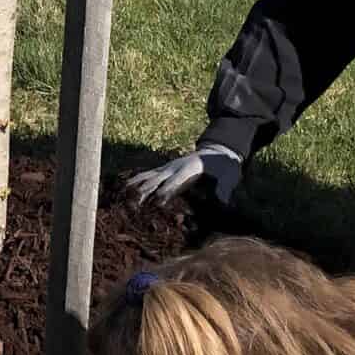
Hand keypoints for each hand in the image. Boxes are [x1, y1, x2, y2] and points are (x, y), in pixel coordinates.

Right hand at [124, 145, 240, 210]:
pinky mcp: (166, 169)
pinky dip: (137, 179)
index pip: (175, 182)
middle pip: (157, 179)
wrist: (217, 150)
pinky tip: (126, 186)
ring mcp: (169, 166)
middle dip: (145, 191)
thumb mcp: (229, 176)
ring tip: (125, 197)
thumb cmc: (224, 166)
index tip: (157, 203)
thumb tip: (224, 202)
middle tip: (134, 204)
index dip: (166, 192)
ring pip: (150, 176)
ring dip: (137, 186)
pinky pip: (149, 174)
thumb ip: (225, 188)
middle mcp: (176, 167)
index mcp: (190, 169)